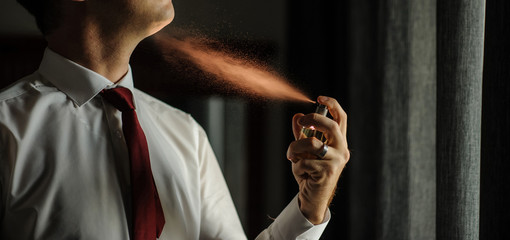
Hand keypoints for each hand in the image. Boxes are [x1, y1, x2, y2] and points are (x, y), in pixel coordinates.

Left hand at [286, 96, 349, 223]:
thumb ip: (302, 134)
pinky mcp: (328, 172)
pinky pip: (305, 161)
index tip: (319, 97)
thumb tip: (297, 116)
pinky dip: (296, 165)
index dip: (332, 104)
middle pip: (331, 126)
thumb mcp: (304, 150)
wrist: (312, 197)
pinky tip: (300, 173)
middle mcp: (342, 150)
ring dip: (296, 147)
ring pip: (312, 144)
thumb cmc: (310, 172)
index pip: (341, 118)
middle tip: (301, 122)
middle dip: (313, 119)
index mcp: (339, 141)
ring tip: (291, 155)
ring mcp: (337, 161)